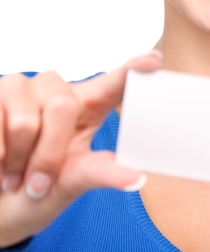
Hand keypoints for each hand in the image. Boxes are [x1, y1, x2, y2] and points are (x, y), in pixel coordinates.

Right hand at [0, 51, 160, 246]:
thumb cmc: (36, 192)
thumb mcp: (71, 184)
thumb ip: (99, 173)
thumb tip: (137, 176)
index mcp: (85, 107)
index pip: (113, 83)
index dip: (133, 68)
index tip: (154, 60)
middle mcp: (56, 90)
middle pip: (61, 106)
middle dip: (48, 154)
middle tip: (37, 183)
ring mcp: (23, 88)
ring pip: (26, 120)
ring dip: (19, 159)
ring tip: (14, 174)